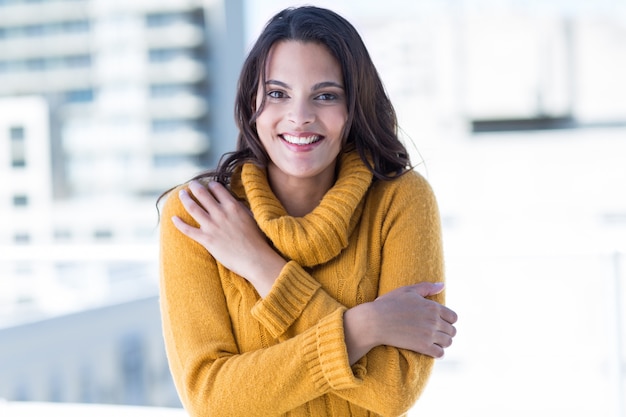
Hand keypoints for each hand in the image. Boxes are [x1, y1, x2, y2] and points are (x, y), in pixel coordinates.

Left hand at [171, 180, 285, 295]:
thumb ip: (240, 208)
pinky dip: (179, 223)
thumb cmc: (257, 240)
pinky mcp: (206, 239)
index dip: (211, 185)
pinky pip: (188, 230)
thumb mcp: (251, 217)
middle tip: (191, 184)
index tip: (208, 185)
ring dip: (185, 199)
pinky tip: (173, 218)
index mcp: (232, 206)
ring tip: (181, 194)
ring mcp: (212, 226)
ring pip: (193, 208)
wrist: (255, 258)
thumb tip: (234, 202)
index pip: (217, 189)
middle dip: (195, 187)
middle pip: (202, 194)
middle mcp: (220, 213)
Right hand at [370, 282, 456, 357]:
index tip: (440, 323)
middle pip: (452, 331)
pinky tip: (430, 350)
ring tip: (434, 342)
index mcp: (432, 306)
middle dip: (446, 332)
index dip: (448, 320)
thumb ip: (427, 288)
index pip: (453, 317)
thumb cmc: (389, 304)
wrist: (375, 321)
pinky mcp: (422, 346)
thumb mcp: (408, 290)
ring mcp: (429, 334)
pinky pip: (440, 353)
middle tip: (436, 333)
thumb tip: (443, 285)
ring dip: (443, 343)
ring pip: (448, 342)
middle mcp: (434, 320)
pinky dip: (437, 353)